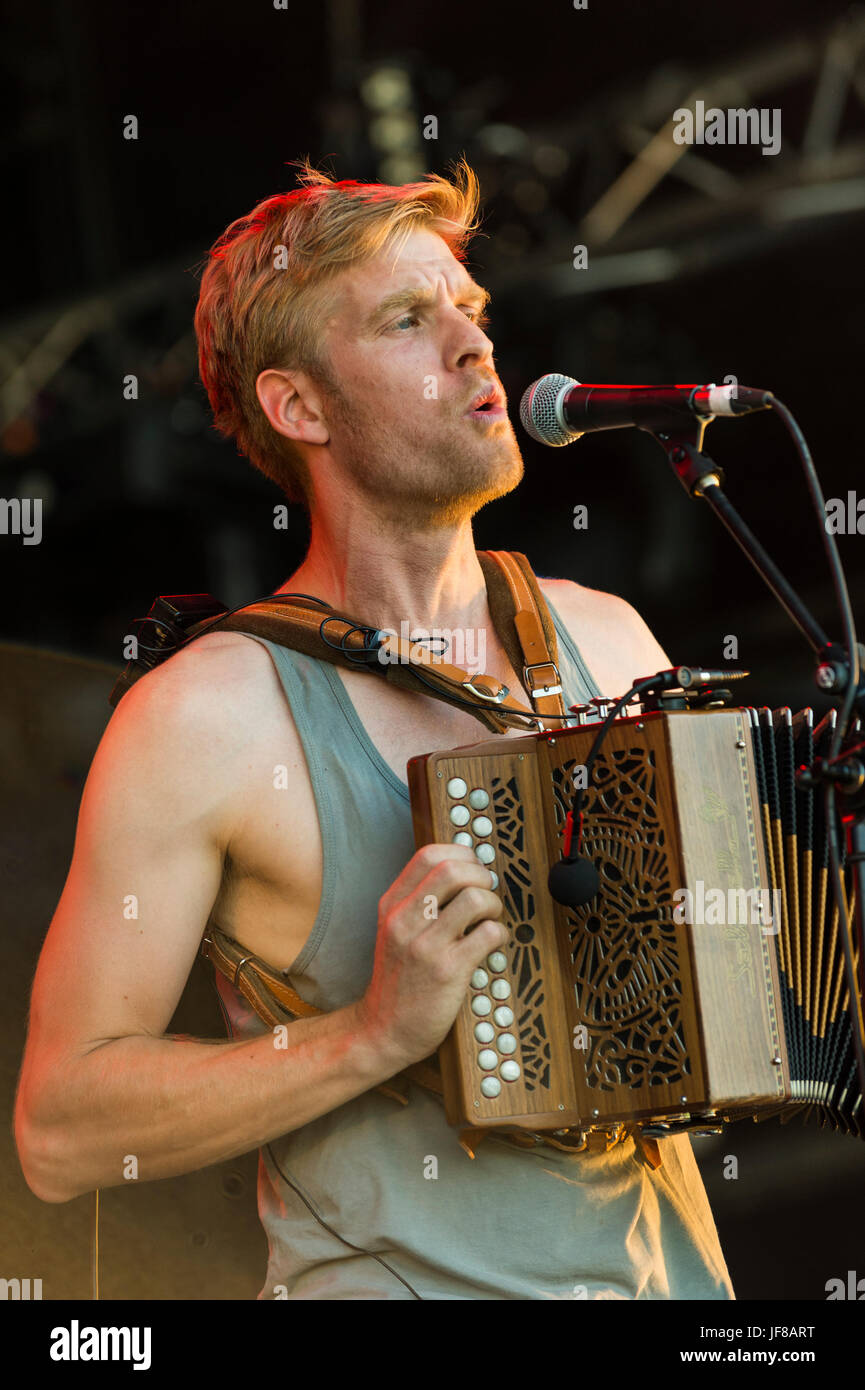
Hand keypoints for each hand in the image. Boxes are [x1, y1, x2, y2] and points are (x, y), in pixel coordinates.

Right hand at [355, 842, 506, 1069]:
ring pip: (475, 899)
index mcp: (391, 905)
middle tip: (486, 893)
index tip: (473, 868)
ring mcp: (424, 946)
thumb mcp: (393, 931)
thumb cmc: (397, 979)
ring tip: (489, 920)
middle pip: (453, 869)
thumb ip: (418, 901)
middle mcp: (404, 920)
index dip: (460, 854)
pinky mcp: (447, 971)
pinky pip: (488, 934)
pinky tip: (491, 945)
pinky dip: (499, 934)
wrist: (382, 1030)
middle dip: (481, 876)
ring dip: (493, 905)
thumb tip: (461, 871)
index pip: (428, 855)